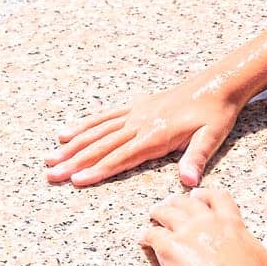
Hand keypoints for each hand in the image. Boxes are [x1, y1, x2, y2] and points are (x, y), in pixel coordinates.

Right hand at [46, 77, 242, 187]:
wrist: (217, 85)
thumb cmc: (215, 116)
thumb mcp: (212, 138)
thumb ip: (196, 159)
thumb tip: (187, 181)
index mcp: (156, 136)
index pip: (121, 157)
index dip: (98, 170)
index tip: (76, 180)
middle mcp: (140, 124)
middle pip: (101, 146)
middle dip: (74, 162)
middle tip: (51, 174)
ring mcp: (135, 114)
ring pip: (97, 132)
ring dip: (72, 146)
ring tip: (50, 157)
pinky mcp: (135, 107)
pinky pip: (104, 117)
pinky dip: (84, 125)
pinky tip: (67, 133)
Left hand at [139, 185, 266, 265]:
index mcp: (231, 222)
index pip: (216, 197)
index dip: (205, 195)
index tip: (198, 196)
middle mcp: (207, 222)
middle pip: (186, 201)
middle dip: (177, 202)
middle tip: (170, 206)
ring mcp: (186, 233)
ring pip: (165, 212)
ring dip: (158, 213)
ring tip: (153, 217)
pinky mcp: (169, 247)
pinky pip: (151, 234)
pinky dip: (145, 236)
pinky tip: (143, 240)